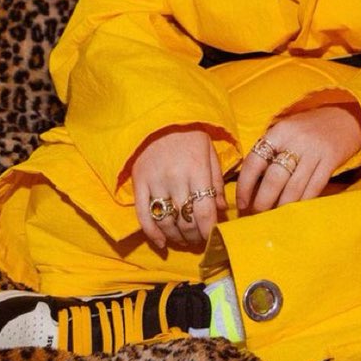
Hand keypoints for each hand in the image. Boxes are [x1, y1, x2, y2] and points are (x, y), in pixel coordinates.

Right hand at [132, 128, 225, 249]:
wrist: (159, 117)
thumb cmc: (189, 134)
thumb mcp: (209, 152)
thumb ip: (216, 181)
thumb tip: (221, 209)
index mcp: (196, 170)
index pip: (204, 210)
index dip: (208, 230)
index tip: (213, 239)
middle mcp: (175, 179)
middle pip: (185, 220)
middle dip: (194, 236)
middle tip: (199, 241)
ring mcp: (155, 182)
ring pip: (166, 222)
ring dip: (177, 238)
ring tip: (185, 241)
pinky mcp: (138, 184)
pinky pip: (144, 215)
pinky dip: (152, 233)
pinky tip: (162, 244)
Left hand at [236, 104, 360, 214]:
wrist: (345, 117)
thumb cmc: (308, 128)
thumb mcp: (286, 131)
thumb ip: (270, 150)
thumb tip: (250, 184)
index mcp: (278, 132)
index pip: (254, 161)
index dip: (245, 186)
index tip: (241, 203)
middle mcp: (295, 141)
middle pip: (274, 179)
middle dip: (262, 201)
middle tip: (257, 214)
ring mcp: (314, 151)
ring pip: (293, 188)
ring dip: (281, 206)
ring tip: (274, 216)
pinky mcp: (330, 161)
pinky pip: (314, 188)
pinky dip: (302, 202)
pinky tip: (295, 209)